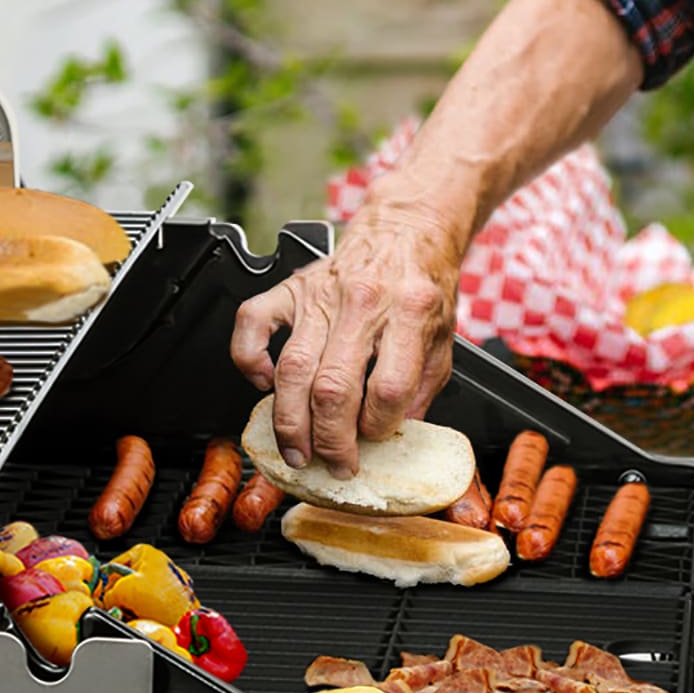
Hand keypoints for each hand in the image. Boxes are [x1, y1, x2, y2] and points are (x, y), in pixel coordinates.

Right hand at [229, 198, 463, 475]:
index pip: (388, 388)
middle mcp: (363, 302)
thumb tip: (395, 439)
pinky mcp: (293, 287)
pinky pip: (253, 323)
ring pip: (293, 368)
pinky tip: (264, 383)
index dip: (378, 427)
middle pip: (334, 387)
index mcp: (410, 312)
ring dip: (290, 421)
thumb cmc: (423, 285)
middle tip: (332, 464)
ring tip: (297, 450)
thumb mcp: (443, 338)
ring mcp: (322, 294)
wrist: (406, 229)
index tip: (374, 439)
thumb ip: (422, 389)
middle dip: (329, 441)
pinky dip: (249, 359)